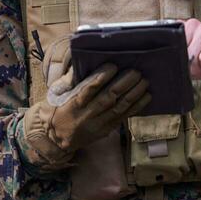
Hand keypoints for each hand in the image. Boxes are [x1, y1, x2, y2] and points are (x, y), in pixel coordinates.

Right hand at [22, 62, 150, 168]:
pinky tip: (146, 97)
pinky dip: (136, 107)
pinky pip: (123, 118)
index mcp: (72, 104)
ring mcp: (97, 125)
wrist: (54, 139)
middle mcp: (86, 116)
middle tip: (136, 71)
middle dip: (123, 84)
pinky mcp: (105, 130)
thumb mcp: (55, 94)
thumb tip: (81, 61)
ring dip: (134, 94)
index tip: (112, 66)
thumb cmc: (55, 110)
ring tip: (144, 81)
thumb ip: (69, 79)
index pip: (88, 90)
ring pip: (119, 108)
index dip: (101, 78)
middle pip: (107, 99)